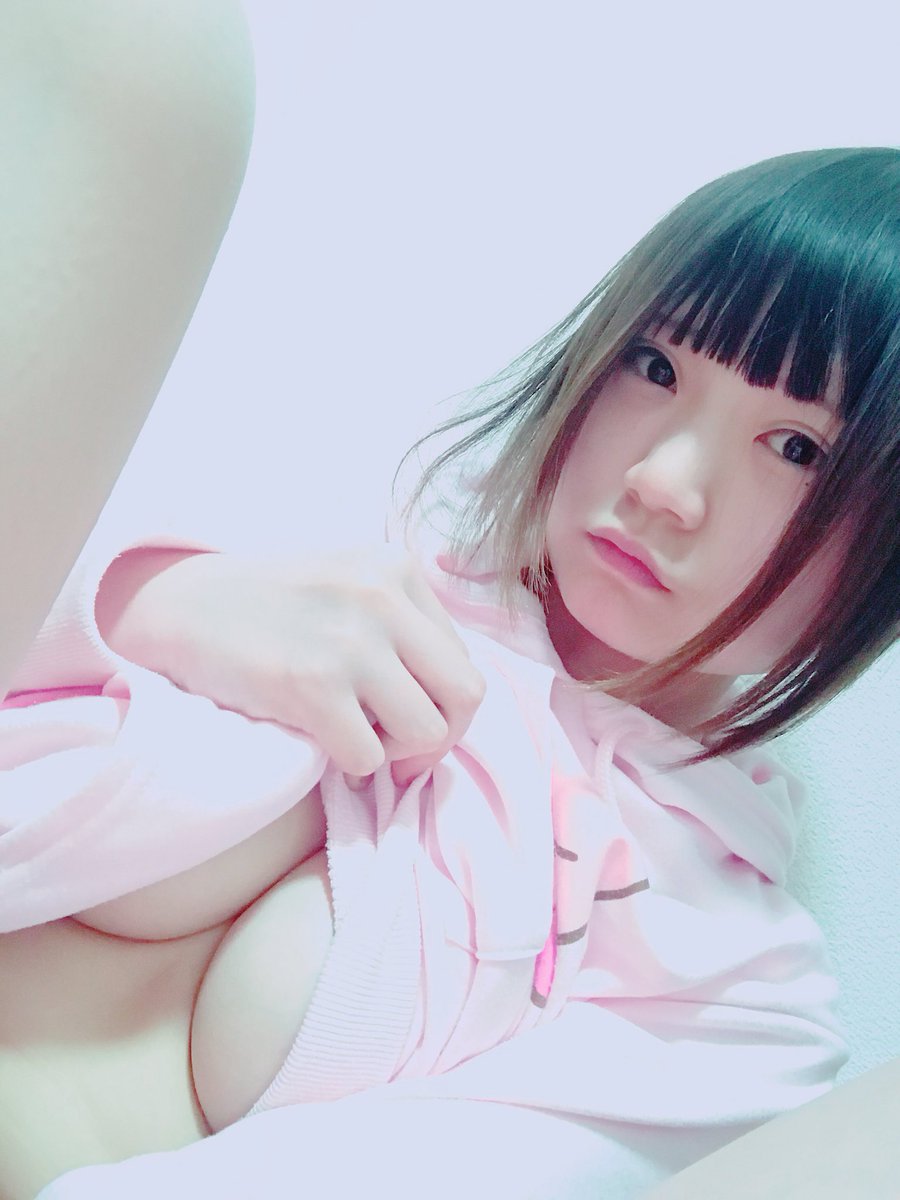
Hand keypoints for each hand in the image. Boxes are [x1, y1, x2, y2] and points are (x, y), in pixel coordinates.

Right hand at [97, 543, 485, 784]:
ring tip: (359, 740)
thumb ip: (404, 624)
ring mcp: (349, 640)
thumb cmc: (270, 605)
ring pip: (428, 732)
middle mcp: (382, 597)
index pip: (462, 658)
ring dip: (397, 755)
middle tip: (401, 749)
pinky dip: (352, 766)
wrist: (180, 605)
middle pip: (466, 696)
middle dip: (442, 736)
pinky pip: (369, 757)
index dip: (440, 701)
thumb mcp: (349, 582)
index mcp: (398, 567)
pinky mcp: (311, 685)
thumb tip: (452, 703)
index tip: (400, 713)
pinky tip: (323, 743)